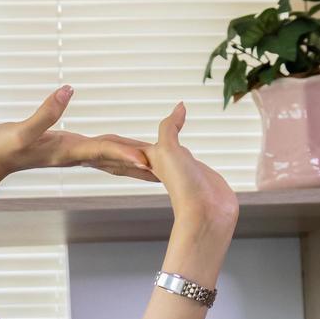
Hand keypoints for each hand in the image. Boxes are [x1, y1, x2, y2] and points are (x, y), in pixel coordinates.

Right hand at [0, 86, 157, 182]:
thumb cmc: (0, 147)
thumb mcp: (20, 130)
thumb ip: (43, 113)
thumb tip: (68, 90)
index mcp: (68, 150)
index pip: (104, 151)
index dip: (127, 154)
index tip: (150, 161)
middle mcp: (76, 154)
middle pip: (118, 160)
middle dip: (147, 164)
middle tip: (178, 170)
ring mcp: (74, 153)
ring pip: (115, 158)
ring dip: (140, 162)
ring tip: (166, 165)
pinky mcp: (70, 149)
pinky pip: (104, 153)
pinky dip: (123, 154)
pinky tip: (132, 155)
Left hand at [142, 102, 238, 228]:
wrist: (205, 212)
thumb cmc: (184, 184)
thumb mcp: (168, 150)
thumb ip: (170, 128)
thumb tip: (180, 106)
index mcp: (154, 162)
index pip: (138, 147)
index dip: (131, 142)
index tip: (113, 140)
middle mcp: (168, 168)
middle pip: (156, 151)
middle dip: (150, 144)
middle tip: (141, 139)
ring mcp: (186, 174)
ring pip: (176, 158)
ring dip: (173, 150)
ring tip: (172, 146)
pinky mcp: (203, 179)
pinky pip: (195, 165)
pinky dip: (192, 159)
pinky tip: (192, 164)